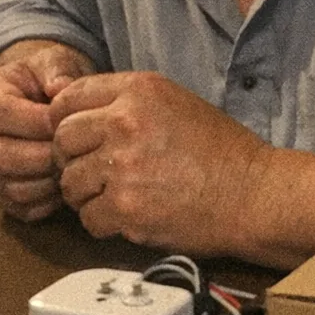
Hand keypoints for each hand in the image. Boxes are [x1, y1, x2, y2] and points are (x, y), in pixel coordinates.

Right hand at [0, 40, 91, 220]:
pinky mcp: (0, 192)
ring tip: (73, 166)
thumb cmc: (45, 79)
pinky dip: (45, 201)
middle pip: (2, 157)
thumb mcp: (51, 61)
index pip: (2, 115)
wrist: (39, 97)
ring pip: (10, 187)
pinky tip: (65, 184)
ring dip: (47, 182)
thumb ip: (56, 69)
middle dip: (45, 157)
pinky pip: (20, 207)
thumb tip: (61, 89)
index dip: (38, 122)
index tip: (71, 122)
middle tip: (77, 151)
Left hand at [48, 71, 270, 255]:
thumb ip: (127, 102)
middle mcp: (125, 122)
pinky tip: (126, 218)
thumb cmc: (219, 150)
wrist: (252, 194)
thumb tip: (80, 113)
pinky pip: (88, 218)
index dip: (64, 121)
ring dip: (85, 195)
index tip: (76, 139)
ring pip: (69, 182)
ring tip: (112, 197)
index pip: (68, 98)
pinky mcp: (127, 208)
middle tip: (93, 173)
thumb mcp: (174, 103)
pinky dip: (102, 223)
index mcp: (138, 90)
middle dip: (71, 160)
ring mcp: (123, 166)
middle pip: (62, 140)